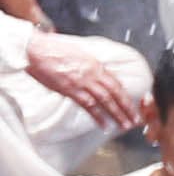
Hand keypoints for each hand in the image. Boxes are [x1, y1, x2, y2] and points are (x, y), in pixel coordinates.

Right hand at [26, 35, 145, 131]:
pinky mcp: (70, 89)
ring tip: (125, 125)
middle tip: (136, 120)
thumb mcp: (78, 54)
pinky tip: (104, 125)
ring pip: (106, 101)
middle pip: (115, 93)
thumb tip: (96, 75)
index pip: (116, 83)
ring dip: (117, 115)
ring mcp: (82, 82)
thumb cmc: (52, 50)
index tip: (133, 106)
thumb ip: (88, 66)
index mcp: (95, 64)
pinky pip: (88, 105)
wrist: (35, 49)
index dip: (126, 96)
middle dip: (127, 108)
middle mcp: (92, 73)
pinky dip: (98, 116)